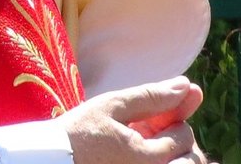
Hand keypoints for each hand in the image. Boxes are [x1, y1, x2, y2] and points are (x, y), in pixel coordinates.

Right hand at [59, 77, 208, 163]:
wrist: (50, 160)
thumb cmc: (77, 132)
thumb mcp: (112, 106)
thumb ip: (152, 96)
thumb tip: (186, 85)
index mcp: (148, 159)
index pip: (184, 136)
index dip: (171, 118)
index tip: (147, 115)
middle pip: (189, 160)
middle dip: (176, 140)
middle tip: (149, 129)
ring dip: (171, 154)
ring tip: (144, 141)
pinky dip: (162, 161)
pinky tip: (140, 150)